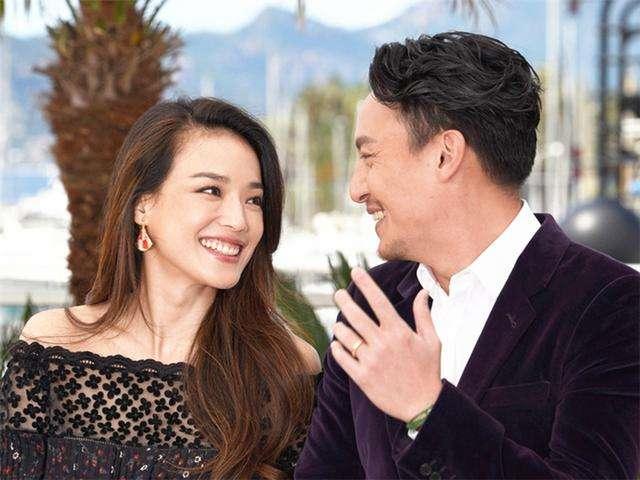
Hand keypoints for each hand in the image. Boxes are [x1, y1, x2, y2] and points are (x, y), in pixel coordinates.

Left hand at [331, 267, 442, 422]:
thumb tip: (423, 292)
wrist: (423, 406)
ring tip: (340, 323)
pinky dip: (338, 347)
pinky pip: (342, 357)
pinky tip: (339, 343)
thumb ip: (423, 315)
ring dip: (340, 326)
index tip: (355, 271)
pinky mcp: (362, 377)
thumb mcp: (432, 341)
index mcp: (399, 332)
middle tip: (338, 294)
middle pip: (356, 315)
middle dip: (344, 301)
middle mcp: (383, 343)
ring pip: (346, 335)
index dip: (365, 283)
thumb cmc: (428, 371)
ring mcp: (371, 360)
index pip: (378, 301)